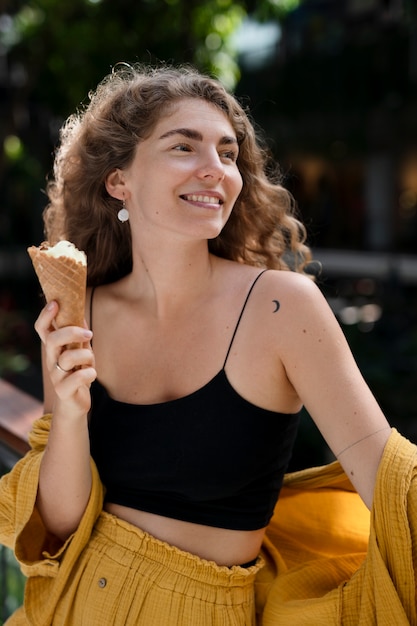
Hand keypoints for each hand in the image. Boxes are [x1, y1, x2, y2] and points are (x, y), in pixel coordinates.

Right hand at [35, 300, 95, 418]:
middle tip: (88, 334)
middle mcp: (51, 360)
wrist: (75, 403)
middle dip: (71, 332)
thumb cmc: (78, 373)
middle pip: (52, 340)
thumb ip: (80, 337)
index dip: (45, 315)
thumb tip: (81, 315)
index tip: (56, 303)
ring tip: (91, 362)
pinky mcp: (63, 390)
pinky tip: (92, 375)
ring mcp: (56, 375)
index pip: (42, 329)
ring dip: (86, 356)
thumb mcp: (80, 352)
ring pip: (67, 358)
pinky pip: (78, 377)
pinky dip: (89, 373)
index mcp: (54, 349)